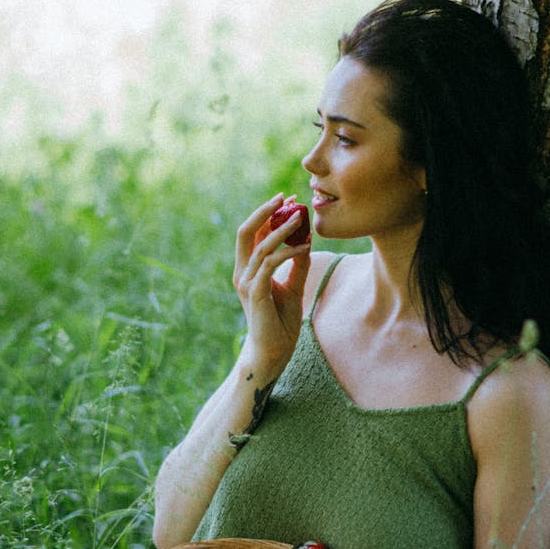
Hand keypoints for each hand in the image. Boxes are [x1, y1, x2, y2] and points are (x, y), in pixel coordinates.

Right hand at [233, 194, 311, 378]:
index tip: (289, 199)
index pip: (252, 233)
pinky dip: (287, 253)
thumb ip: (297, 264)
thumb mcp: (293, 286)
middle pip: (245, 231)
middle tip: (286, 197)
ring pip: (260, 246)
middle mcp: (242, 272)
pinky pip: (270, 265)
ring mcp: (247, 283)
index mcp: (247, 268)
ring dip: (281, 229)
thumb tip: (307, 241)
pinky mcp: (255, 294)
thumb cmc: (280, 321)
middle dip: (265, 211)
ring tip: (301, 217)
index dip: (268, 213)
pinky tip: (304, 247)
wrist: (273, 351)